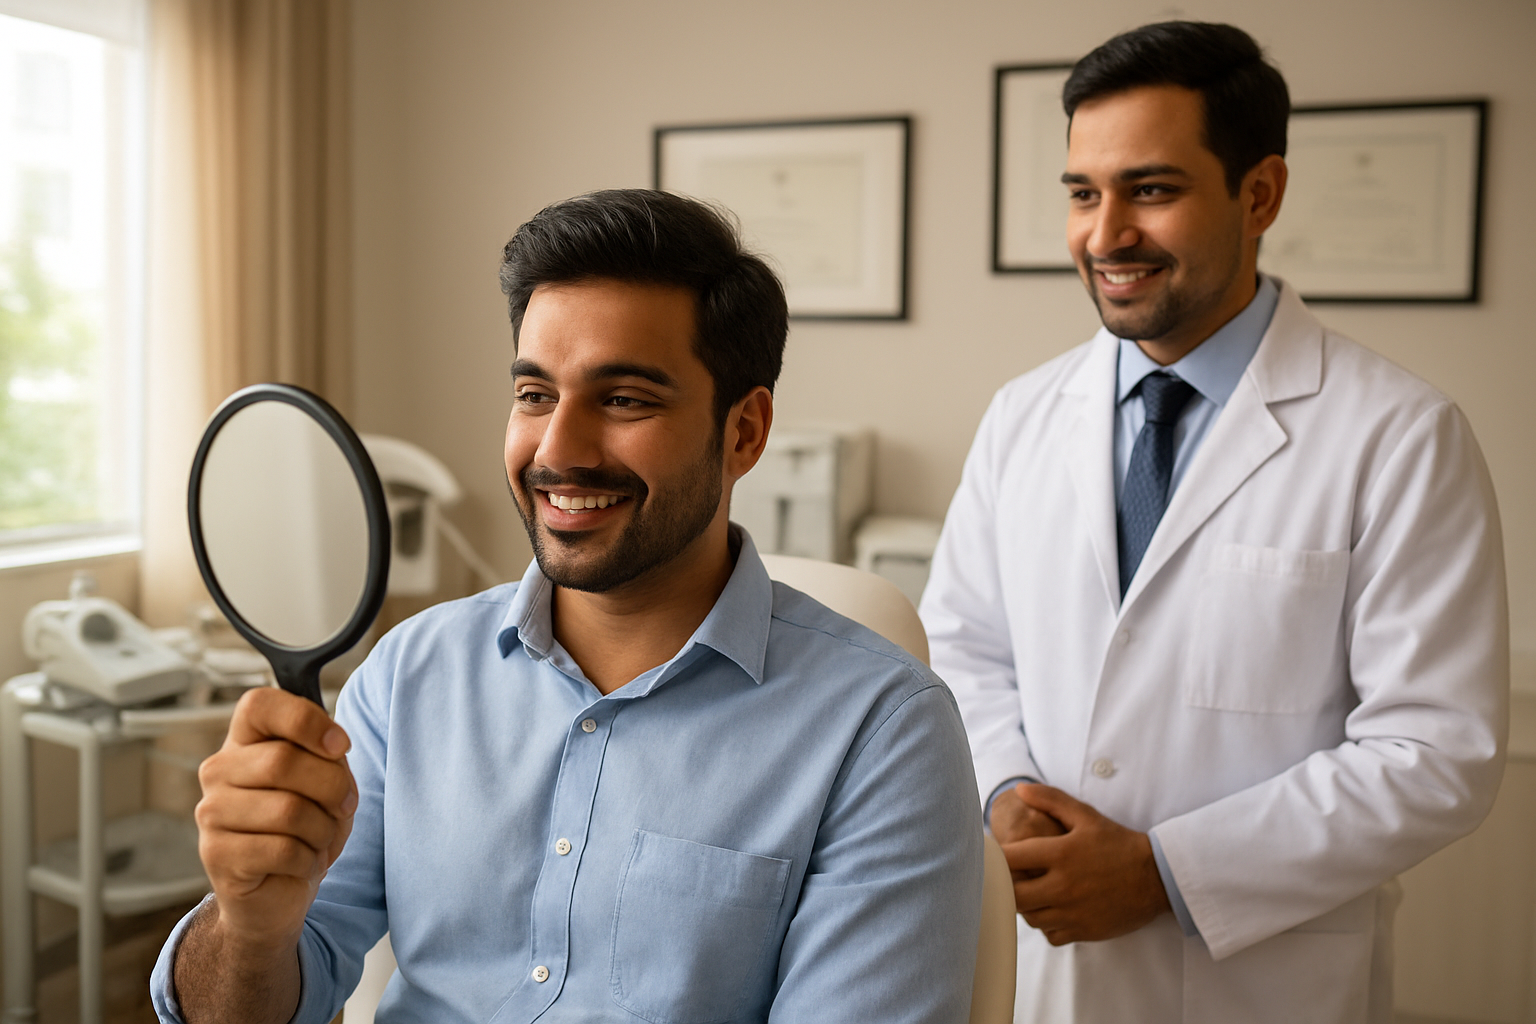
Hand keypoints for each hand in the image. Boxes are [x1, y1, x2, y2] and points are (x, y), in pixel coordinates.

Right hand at [194, 687, 356, 952]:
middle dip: (332, 786)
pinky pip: (283, 850)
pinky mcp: (216, 855)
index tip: (341, 746)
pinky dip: (309, 860)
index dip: (306, 720)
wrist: (279, 889)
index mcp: (244, 739)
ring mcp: (211, 812)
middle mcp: (218, 770)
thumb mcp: (325, 780)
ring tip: (319, 839)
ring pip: (288, 810)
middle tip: (345, 806)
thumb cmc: (306, 824)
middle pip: (283, 760)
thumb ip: (326, 755)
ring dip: (323, 829)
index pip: (260, 704)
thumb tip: (334, 744)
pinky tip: (301, 863)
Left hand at [1000, 784, 1170, 944]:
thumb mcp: (1086, 815)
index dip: (995, 858)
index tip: (994, 855)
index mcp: (1061, 854)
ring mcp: (1074, 912)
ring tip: (1032, 891)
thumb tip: (1019, 789)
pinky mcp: (1085, 931)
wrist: (1157, 876)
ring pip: (1030, 917)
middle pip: (1013, 894)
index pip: (1009, 859)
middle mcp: (1064, 886)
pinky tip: (1052, 910)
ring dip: (1025, 906)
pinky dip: (1046, 925)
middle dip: (1006, 886)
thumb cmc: (1118, 843)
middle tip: (1011, 877)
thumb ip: (1051, 800)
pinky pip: (1050, 935)